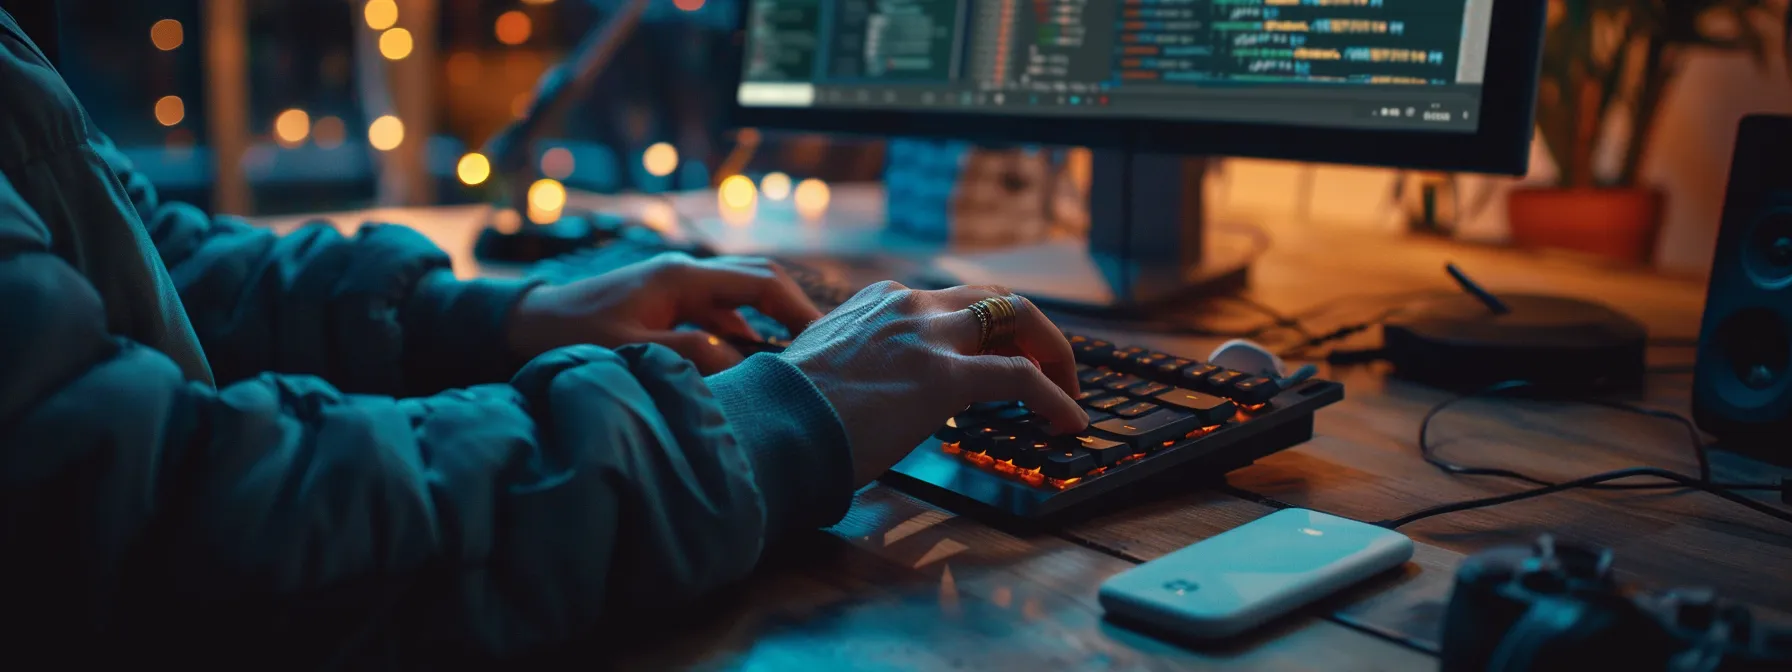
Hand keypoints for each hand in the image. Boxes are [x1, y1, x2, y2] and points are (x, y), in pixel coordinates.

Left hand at [506, 253, 823, 372]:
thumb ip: (689, 355)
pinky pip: (717, 317)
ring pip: (739, 302)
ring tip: (793, 363)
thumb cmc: (572, 337)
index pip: (761, 281)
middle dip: (793, 312)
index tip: (825, 340)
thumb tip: (742, 364)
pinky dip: (739, 337)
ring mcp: (677, 289)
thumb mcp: (631, 350)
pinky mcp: (667, 306)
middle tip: (823, 348)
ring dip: (766, 328)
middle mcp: (686, 274)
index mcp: (682, 276)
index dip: (798, 309)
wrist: (525, 327)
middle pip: (758, 282)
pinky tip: (748, 368)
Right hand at [779, 282, 1087, 486]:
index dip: (988, 330)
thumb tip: (878, 397)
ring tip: (1068, 390)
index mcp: (877, 301)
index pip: (951, 302)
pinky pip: (1020, 377)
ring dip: (1053, 353)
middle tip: (1050, 367)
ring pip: (1018, 319)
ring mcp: (928, 336)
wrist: (771, 427)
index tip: (1000, 357)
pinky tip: (1067, 421)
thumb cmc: (788, 414)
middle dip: (1031, 330)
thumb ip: (863, 366)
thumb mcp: (828, 369)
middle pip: (994, 298)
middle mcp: (907, 305)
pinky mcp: (944, 375)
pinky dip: (1054, 396)